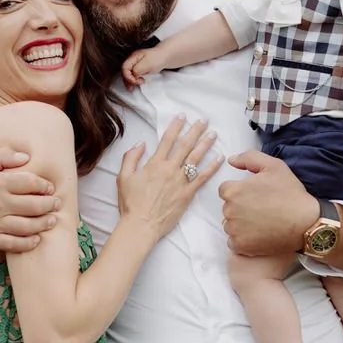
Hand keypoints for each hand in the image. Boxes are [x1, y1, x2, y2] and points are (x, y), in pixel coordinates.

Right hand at [0, 148, 58, 254]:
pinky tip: (36, 239)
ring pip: (27, 226)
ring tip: (51, 221)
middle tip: (56, 204)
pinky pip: (13, 244)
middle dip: (49, 205)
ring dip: (43, 224)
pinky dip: (28, 243)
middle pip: (33, 205)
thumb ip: (2, 156)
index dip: (44, 186)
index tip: (50, 188)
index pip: (30, 183)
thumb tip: (26, 156)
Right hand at [118, 117, 222, 238]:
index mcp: (154, 164)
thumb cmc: (131, 204)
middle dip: (195, 131)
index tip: (182, 117)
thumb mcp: (123, 177)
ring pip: (196, 158)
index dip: (176, 126)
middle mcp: (170, 169)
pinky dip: (212, 167)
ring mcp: (180, 182)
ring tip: (213, 134)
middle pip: (185, 145)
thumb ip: (131, 157)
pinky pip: (202, 178)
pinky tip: (219, 158)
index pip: (168, 139)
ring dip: (205, 144)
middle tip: (204, 121)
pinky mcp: (187, 194)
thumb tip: (141, 144)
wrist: (141, 225)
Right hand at [121, 46, 164, 88]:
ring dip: (129, 82)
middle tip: (132, 87)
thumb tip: (133, 75)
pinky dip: (132, 81)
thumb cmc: (158, 58)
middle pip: (124, 71)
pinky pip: (131, 75)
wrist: (164, 56)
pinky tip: (135, 84)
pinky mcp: (138, 68)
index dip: (128, 76)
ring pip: (127, 74)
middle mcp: (132, 60)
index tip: (136, 81)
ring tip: (132, 88)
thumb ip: (138, 69)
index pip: (124, 67)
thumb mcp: (148, 64)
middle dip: (127, 80)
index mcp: (133, 57)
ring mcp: (134, 64)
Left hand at [220, 150, 318, 255]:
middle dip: (240, 208)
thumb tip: (231, 160)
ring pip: (231, 226)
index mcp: (233, 191)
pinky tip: (259, 235)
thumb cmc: (291, 194)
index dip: (241, 192)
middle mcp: (229, 211)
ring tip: (262, 223)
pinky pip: (234, 243)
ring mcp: (234, 230)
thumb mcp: (273, 166)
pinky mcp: (241, 246)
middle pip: (228, 209)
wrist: (306, 223)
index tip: (255, 196)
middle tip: (262, 209)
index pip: (226, 190)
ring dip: (241, 225)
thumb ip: (249, 158)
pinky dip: (244, 241)